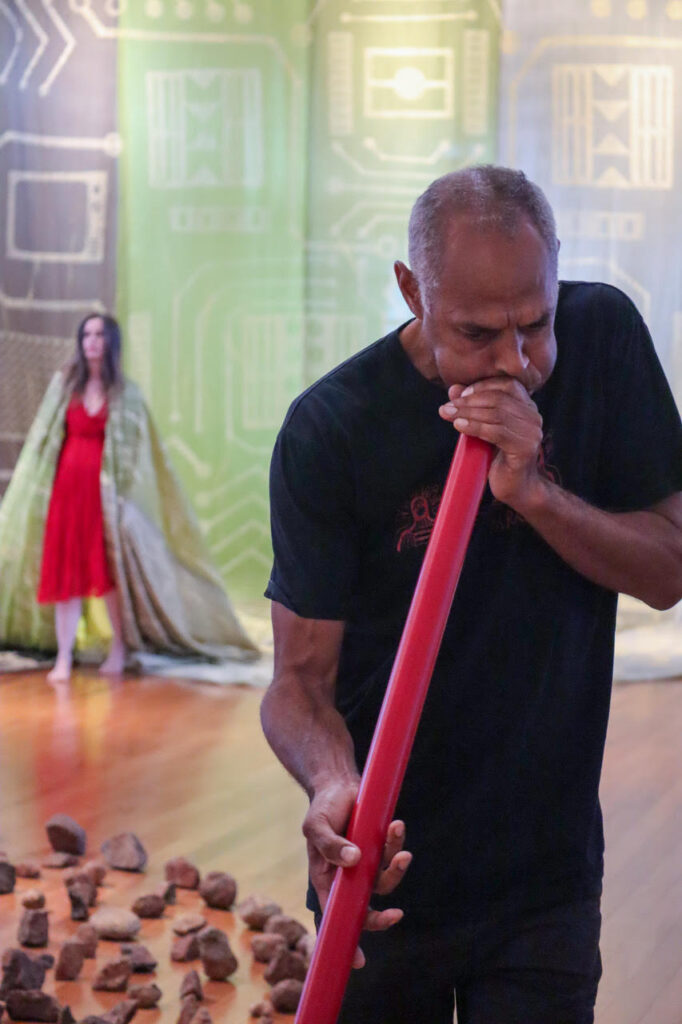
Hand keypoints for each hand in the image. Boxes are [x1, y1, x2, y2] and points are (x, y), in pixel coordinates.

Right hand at [303, 778, 411, 967]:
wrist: (338, 783)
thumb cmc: (323, 809)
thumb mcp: (316, 826)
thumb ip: (331, 845)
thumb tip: (353, 861)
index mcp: (327, 880)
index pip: (335, 916)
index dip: (347, 939)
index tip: (360, 961)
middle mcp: (348, 877)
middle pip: (366, 908)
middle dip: (382, 917)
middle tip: (397, 915)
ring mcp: (366, 863)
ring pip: (384, 881)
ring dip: (396, 869)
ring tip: (402, 852)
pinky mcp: (379, 847)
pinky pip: (392, 854)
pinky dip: (396, 843)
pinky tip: (397, 826)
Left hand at [439, 378, 545, 511]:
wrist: (517, 489)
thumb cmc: (498, 459)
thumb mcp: (484, 428)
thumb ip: (472, 408)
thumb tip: (453, 389)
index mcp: (527, 407)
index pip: (507, 385)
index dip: (482, 386)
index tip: (459, 395)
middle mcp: (533, 416)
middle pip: (499, 398)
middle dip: (468, 401)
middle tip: (446, 407)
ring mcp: (531, 432)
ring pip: (496, 414)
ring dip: (468, 413)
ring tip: (448, 415)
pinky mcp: (525, 448)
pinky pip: (496, 432)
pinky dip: (475, 427)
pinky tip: (459, 426)